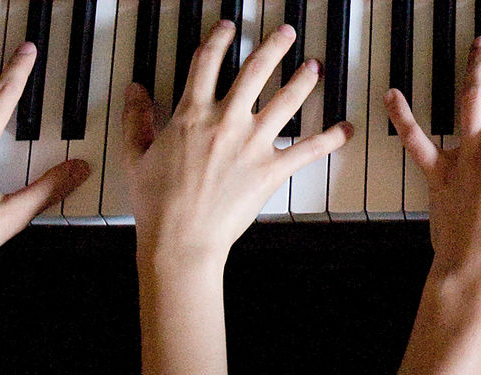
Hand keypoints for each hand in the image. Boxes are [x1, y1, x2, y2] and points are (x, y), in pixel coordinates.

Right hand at [126, 21, 351, 264]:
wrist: (180, 240)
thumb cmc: (157, 205)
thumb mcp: (136, 156)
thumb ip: (136, 119)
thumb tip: (134, 91)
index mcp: (192, 114)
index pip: (206, 63)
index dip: (218, 39)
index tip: (228, 29)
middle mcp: (226, 122)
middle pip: (256, 70)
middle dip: (274, 46)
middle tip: (287, 33)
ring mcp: (252, 144)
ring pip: (287, 100)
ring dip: (304, 79)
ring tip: (315, 66)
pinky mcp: (272, 170)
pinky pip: (309, 150)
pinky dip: (331, 138)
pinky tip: (345, 129)